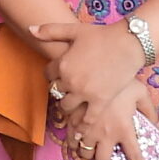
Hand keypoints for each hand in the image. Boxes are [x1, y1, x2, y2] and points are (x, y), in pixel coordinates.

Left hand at [32, 20, 152, 159]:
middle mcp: (71, 81)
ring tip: (72, 107)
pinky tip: (80, 130)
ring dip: (68, 106)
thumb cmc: (102, 34)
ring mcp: (85, 93)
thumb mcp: (74, 29)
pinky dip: (82, 125)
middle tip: (66, 91)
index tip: (58, 75)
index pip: (48, 74)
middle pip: (56, 91)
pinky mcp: (100, 101)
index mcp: (62, 64)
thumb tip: (30, 29)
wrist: (128, 44)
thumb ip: (50, 31)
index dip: (52, 74)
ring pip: (67, 107)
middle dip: (60, 90)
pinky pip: (87, 118)